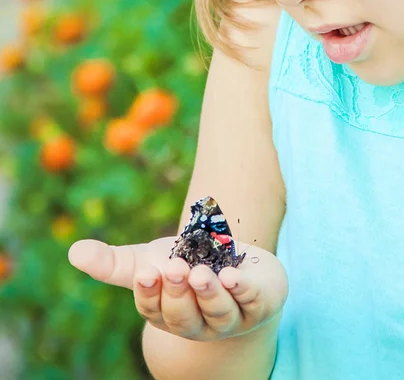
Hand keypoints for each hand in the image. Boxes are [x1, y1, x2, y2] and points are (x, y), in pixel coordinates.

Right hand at [68, 236, 287, 341]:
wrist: (232, 262)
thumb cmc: (185, 263)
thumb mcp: (149, 259)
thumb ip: (114, 262)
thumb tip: (73, 252)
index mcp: (168, 313)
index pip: (154, 310)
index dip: (150, 293)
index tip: (147, 272)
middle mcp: (198, 322)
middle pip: (184, 317)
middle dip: (178, 293)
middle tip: (173, 268)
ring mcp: (230, 316)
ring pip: (218, 314)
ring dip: (208, 294)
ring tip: (201, 273)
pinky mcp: (258, 302)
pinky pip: (252, 301)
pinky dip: (242, 290)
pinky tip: (233, 276)